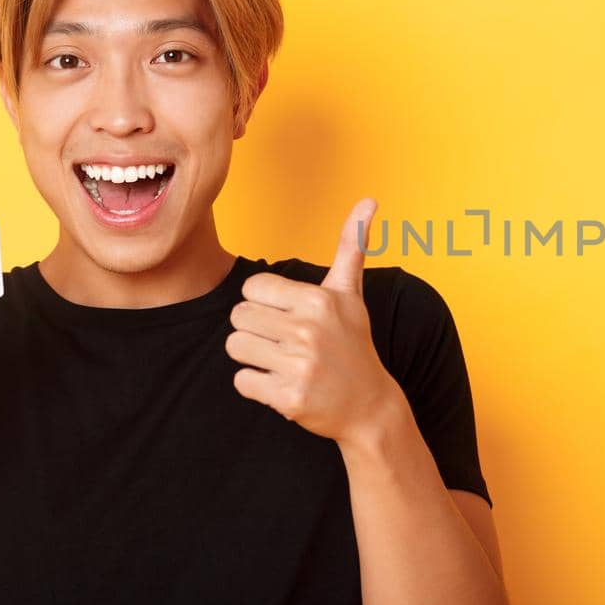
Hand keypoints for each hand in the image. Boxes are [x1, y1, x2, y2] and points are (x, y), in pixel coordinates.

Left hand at [226, 198, 404, 445]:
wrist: (369, 405)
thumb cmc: (353, 344)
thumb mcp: (351, 294)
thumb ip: (351, 245)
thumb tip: (369, 199)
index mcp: (318, 300)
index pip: (252, 288)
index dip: (264, 304)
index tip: (289, 318)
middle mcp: (308, 330)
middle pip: (238, 316)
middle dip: (255, 330)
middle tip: (285, 343)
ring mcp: (299, 365)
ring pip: (234, 347)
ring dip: (252, 357)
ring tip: (282, 362)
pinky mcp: (288, 397)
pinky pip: (241, 381)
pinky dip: (256, 386)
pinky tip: (283, 385)